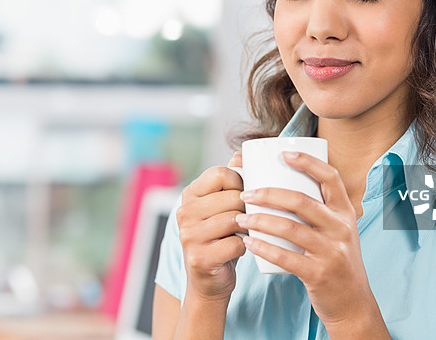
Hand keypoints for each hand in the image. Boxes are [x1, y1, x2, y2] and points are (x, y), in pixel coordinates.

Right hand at [176, 152, 246, 302]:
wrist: (208, 282)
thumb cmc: (220, 239)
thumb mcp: (222, 207)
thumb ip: (230, 180)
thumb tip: (240, 154)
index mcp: (189, 195)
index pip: (221, 173)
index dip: (241, 182)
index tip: (246, 195)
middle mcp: (184, 213)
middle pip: (232, 197)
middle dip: (248, 208)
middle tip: (252, 218)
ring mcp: (189, 236)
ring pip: (234, 219)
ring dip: (249, 227)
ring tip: (249, 232)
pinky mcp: (199, 257)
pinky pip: (236, 243)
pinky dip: (245, 247)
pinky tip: (242, 249)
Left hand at [236, 151, 382, 331]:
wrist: (353, 303)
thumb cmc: (336, 259)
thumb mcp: (338, 230)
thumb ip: (319, 209)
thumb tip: (284, 179)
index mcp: (345, 212)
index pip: (331, 177)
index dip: (308, 162)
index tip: (284, 153)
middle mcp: (341, 228)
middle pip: (302, 201)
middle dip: (268, 194)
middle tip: (245, 193)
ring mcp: (331, 252)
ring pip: (290, 228)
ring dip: (260, 220)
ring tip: (240, 217)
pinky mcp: (319, 274)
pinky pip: (285, 257)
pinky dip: (263, 248)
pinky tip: (248, 242)